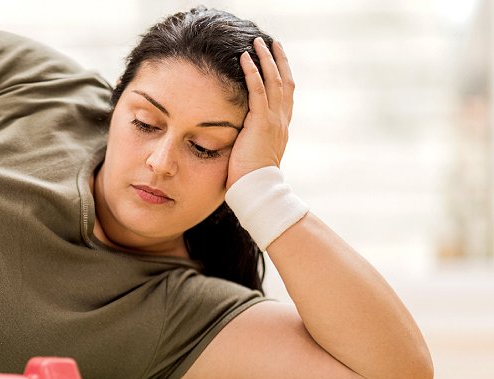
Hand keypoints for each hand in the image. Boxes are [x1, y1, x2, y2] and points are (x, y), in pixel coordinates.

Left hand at [226, 37, 294, 190]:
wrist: (258, 189)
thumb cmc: (252, 179)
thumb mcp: (255, 154)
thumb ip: (252, 140)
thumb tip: (240, 137)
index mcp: (281, 128)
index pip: (285, 95)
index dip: (283, 76)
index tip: (278, 61)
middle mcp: (282, 120)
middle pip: (284, 82)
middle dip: (278, 60)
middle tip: (271, 43)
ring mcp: (274, 120)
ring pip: (273, 81)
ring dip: (265, 59)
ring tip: (257, 43)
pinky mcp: (261, 122)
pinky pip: (258, 91)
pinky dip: (252, 73)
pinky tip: (245, 59)